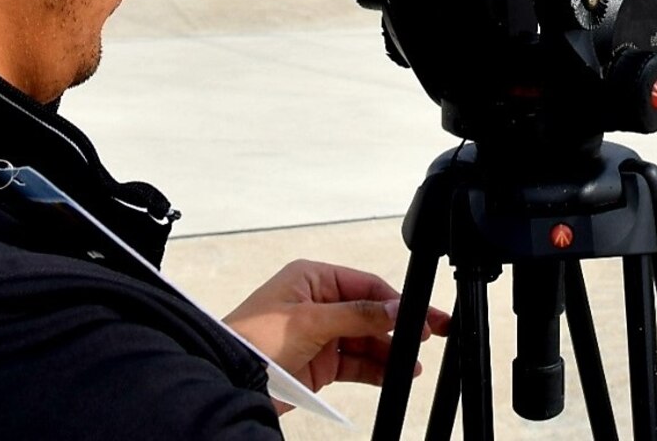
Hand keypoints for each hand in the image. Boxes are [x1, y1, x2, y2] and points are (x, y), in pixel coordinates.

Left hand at [223, 260, 449, 397]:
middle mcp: (318, 303)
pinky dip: (376, 368)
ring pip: (366, 340)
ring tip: (412, 363)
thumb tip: (395, 308)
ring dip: (390, 351)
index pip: (366, 286)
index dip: (396, 302)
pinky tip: (394, 373)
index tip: (420, 316)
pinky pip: (356, 362)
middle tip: (430, 334)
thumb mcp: (309, 321)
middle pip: (370, 313)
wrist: (226, 378)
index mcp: (312, 278)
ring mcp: (320, 334)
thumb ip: (357, 315)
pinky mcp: (319, 362)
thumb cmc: (251, 339)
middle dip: (399, 327)